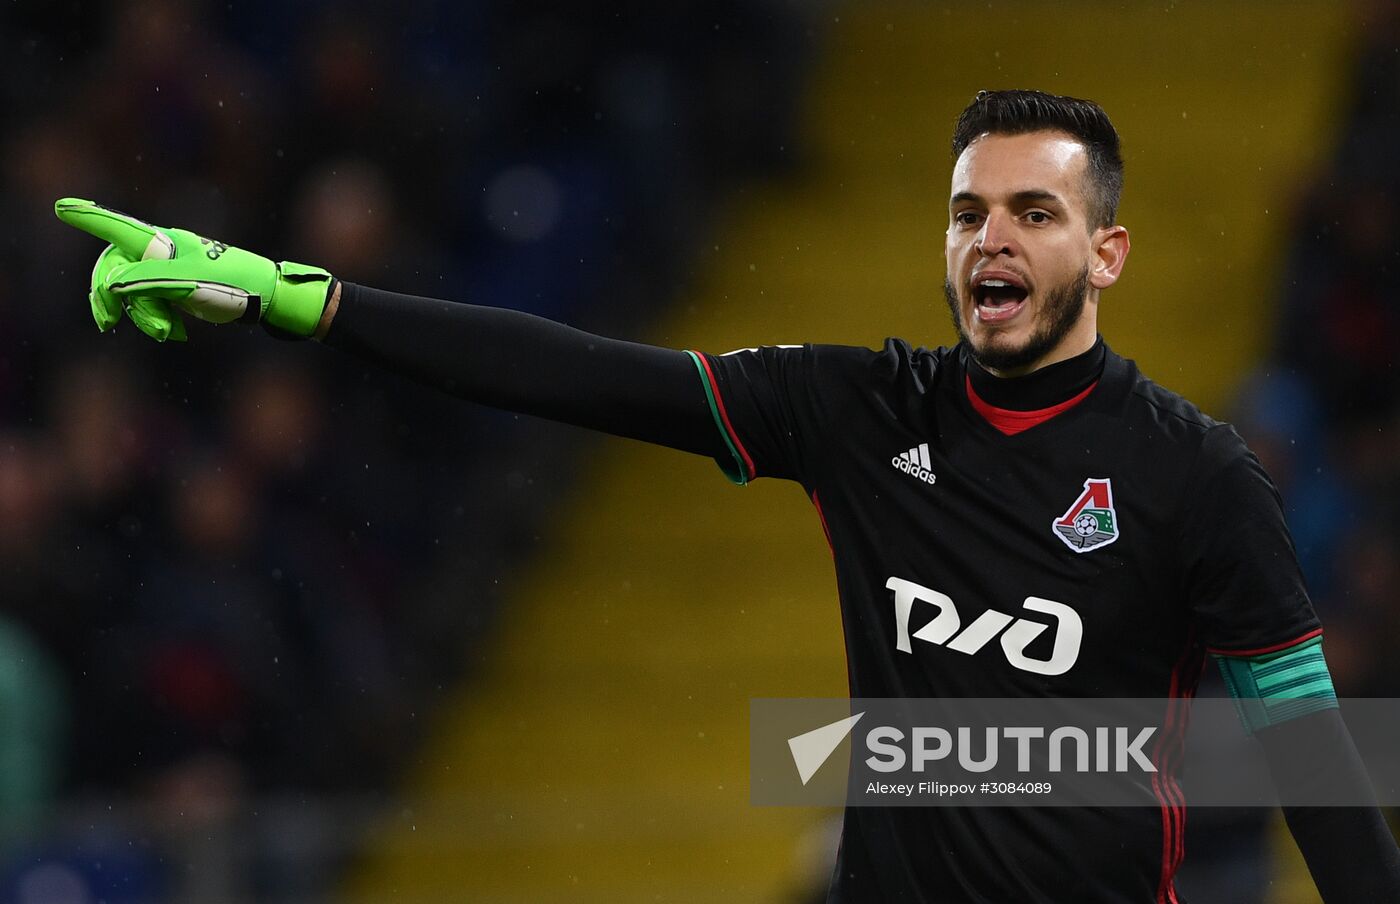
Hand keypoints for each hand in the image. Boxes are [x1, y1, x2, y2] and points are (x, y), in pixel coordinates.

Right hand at [54, 198, 333, 341]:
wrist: (269, 301)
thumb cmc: (232, 285)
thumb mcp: (187, 284)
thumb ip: (146, 281)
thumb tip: (113, 285)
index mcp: (162, 243)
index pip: (118, 229)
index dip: (89, 218)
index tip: (62, 206)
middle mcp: (163, 252)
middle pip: (116, 269)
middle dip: (109, 296)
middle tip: (107, 323)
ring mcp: (171, 272)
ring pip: (134, 292)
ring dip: (143, 316)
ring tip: (168, 333)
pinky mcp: (181, 290)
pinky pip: (154, 304)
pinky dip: (158, 320)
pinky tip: (177, 335)